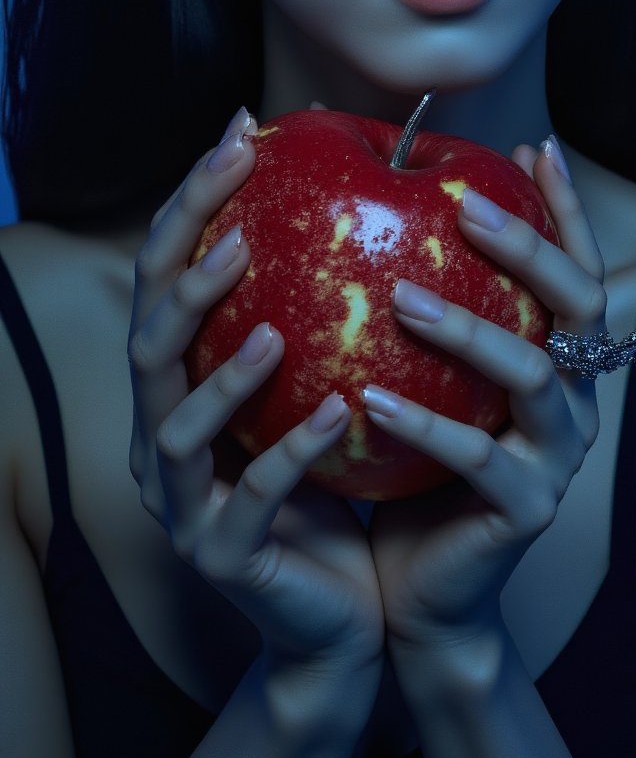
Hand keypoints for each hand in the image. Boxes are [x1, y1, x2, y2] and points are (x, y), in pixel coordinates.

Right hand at [128, 107, 384, 677]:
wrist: (343, 626)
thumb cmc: (336, 494)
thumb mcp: (320, 391)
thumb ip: (317, 315)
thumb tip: (366, 198)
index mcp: (181, 389)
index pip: (166, 281)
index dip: (192, 205)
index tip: (239, 132)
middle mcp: (163, 440)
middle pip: (148, 341)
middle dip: (186, 270)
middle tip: (239, 215)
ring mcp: (185, 503)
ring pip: (177, 424)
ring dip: (222, 368)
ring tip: (269, 322)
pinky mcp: (224, 559)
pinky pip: (253, 501)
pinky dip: (291, 452)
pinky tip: (336, 412)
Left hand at [364, 140, 604, 653]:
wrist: (420, 597)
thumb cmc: (410, 473)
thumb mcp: (421, 382)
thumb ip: (420, 309)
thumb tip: (370, 209)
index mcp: (560, 362)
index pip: (578, 269)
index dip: (564, 208)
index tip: (530, 145)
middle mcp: (576, 401)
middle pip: (578, 305)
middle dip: (528, 246)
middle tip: (464, 206)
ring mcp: (559, 459)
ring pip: (533, 375)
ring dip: (467, 328)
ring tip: (400, 297)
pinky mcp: (527, 512)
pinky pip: (478, 459)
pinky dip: (425, 423)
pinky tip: (369, 396)